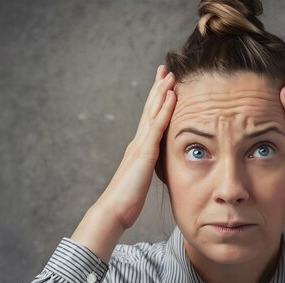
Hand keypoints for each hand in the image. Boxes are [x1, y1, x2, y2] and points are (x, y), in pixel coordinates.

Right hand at [93, 65, 176, 228]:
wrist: (113, 210)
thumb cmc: (126, 201)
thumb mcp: (142, 180)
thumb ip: (148, 169)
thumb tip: (155, 166)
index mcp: (139, 148)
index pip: (150, 119)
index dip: (156, 100)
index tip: (164, 84)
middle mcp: (138, 142)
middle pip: (149, 109)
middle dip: (158, 88)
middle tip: (165, 69)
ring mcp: (140, 145)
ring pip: (153, 112)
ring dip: (162, 91)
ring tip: (170, 74)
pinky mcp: (144, 152)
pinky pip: (157, 126)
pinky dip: (164, 109)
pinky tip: (172, 95)